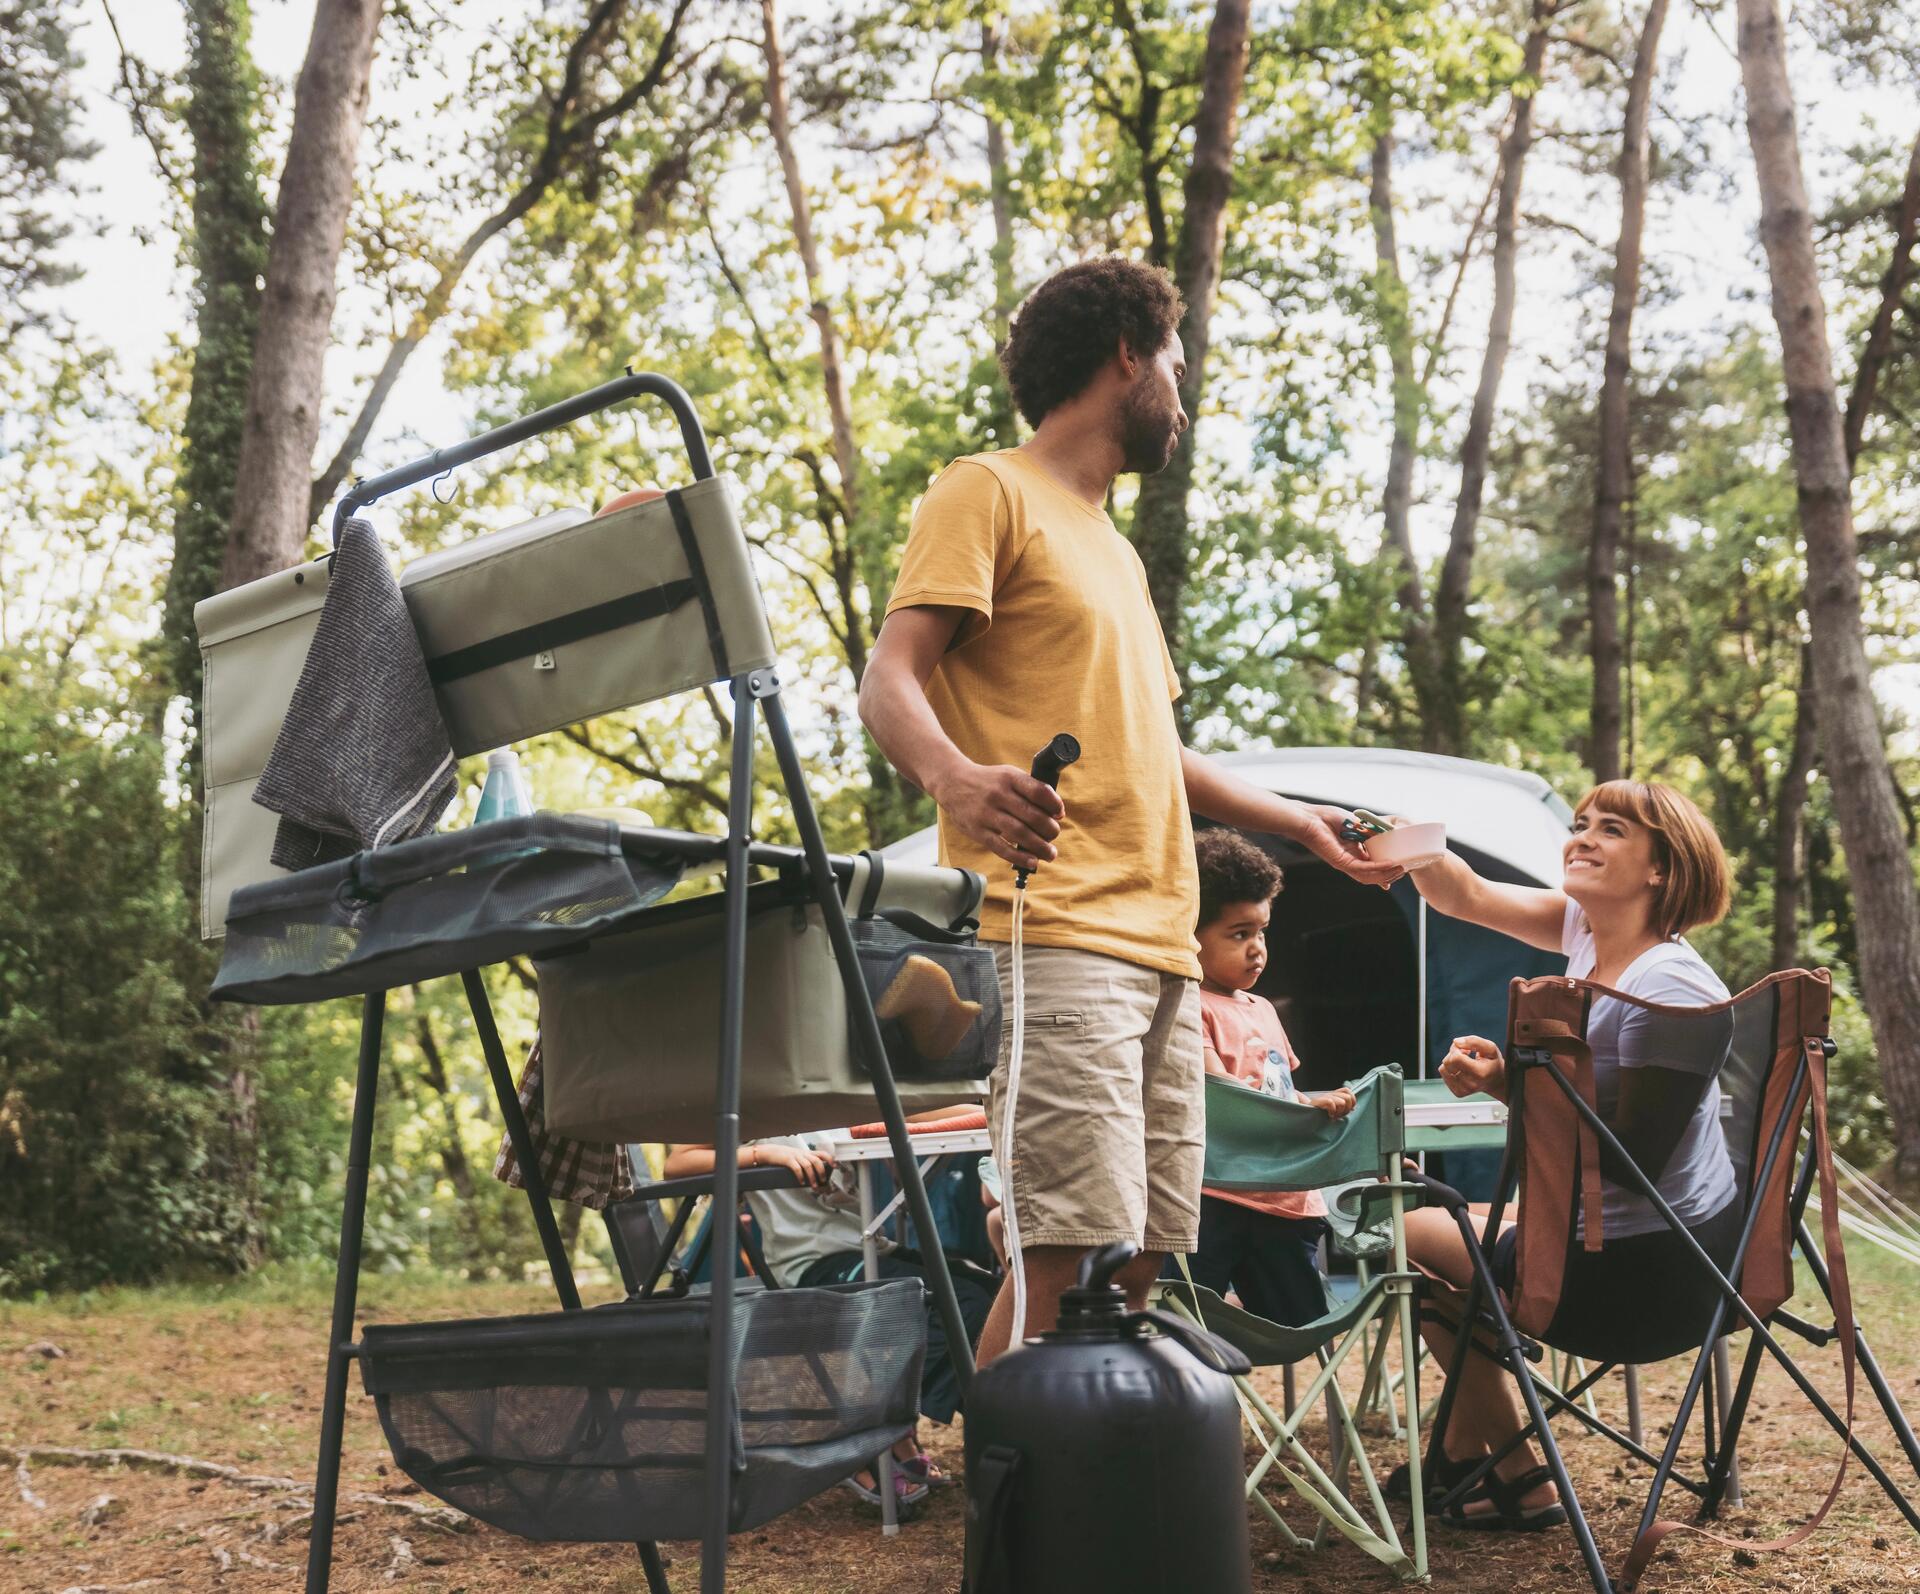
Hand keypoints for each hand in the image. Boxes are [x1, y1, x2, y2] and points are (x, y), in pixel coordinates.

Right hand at [759, 1142, 835, 1189]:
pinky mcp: (788, 1160)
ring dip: (812, 1177)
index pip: (822, 1153)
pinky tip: (801, 1182)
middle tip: (823, 1181)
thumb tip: (813, 1176)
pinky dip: (801, 1176)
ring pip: (808, 1165)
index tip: (835, 1166)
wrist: (769, 1152)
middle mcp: (803, 1153)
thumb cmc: (783, 1157)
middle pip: (817, 1160)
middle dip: (822, 1171)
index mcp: (806, 1153)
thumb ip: (804, 1163)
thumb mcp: (796, 1157)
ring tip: (813, 1186)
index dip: (830, 1159)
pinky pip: (797, 1168)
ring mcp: (795, 1156)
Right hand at [930, 757, 1065, 870]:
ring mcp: (987, 813)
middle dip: (1049, 829)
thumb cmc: (988, 781)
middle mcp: (998, 794)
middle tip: (1054, 835)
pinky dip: (1019, 857)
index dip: (1054, 805)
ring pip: (1019, 833)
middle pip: (1032, 815)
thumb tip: (1056, 812)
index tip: (1059, 814)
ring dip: (1039, 846)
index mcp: (1009, 778)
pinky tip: (1032, 861)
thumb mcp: (1008, 775)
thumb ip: (1030, 789)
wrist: (952, 782)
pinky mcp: (978, 831)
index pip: (1038, 792)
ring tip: (1050, 854)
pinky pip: (1001, 848)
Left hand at [1294, 804, 1405, 889]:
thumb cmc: (1327, 818)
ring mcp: (1345, 863)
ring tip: (1401, 869)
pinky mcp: (1341, 861)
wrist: (1309, 818)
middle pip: (1373, 875)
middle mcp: (1350, 860)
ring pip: (1369, 876)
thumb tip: (1388, 833)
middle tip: (1404, 870)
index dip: (1387, 870)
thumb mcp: (1357, 824)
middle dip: (1390, 874)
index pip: (1373, 866)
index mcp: (1354, 852)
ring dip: (1387, 874)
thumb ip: (1371, 831)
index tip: (1400, 869)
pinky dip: (1378, 868)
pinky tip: (1390, 864)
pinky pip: (1362, 868)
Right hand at [1313, 1087, 1357, 1119]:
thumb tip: (1353, 1109)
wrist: (1305, 1115)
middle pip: (1348, 1098)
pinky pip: (1331, 1102)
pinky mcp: (1318, 1101)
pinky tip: (1328, 1115)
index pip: (1348, 1091)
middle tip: (1338, 1115)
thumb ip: (1343, 1107)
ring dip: (1339, 1112)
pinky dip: (1332, 1111)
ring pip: (1342, 1102)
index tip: (1346, 1110)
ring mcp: (1324, 1097)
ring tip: (1333, 1116)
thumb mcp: (1334, 1110)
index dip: (1352, 1101)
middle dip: (1346, 1109)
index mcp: (1334, 1094)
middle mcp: (1330, 1094)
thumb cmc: (1320, 1114)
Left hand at [1438, 1036, 1502, 1097]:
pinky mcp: (1458, 1093)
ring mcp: (1464, 1090)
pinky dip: (1449, 1068)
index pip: (1456, 1058)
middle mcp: (1472, 1084)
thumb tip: (1456, 1042)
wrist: (1496, 1081)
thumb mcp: (1490, 1048)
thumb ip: (1474, 1041)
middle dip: (1454, 1053)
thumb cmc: (1492, 1062)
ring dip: (1451, 1060)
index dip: (1457, 1049)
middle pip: (1448, 1062)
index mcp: (1480, 1073)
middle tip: (1466, 1053)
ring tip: (1464, 1061)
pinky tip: (1461, 1069)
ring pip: (1443, 1068)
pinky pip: (1443, 1074)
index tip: (1466, 1049)